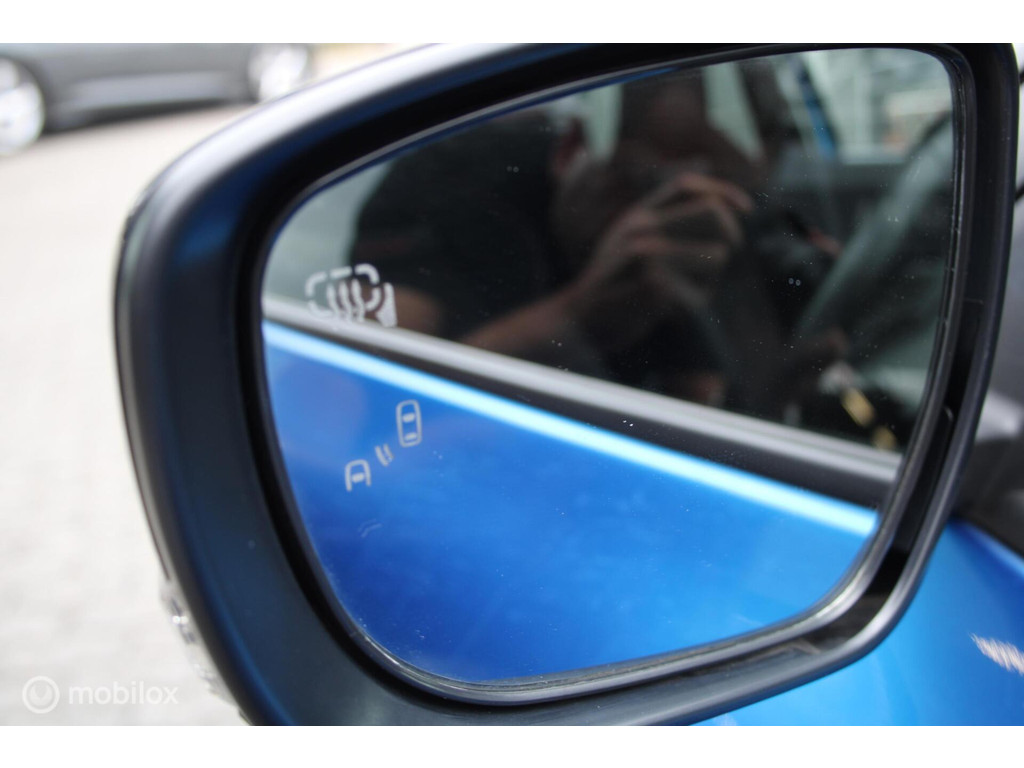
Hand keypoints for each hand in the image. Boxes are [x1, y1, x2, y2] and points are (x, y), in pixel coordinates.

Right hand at [560, 170, 752, 351]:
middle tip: (721, 260)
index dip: (724, 191)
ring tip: (682, 293)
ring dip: (710, 281)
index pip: (687, 185)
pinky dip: (693, 307)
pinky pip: (702, 294)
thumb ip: (662, 222)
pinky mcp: (655, 285)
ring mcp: (647, 254)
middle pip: (714, 213)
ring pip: (717, 255)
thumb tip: (720, 206)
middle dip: (729, 237)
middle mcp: (641, 227)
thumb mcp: (627, 243)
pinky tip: (667, 312)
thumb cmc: (611, 288)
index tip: (747, 209)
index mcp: (637, 215)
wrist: (575, 322)